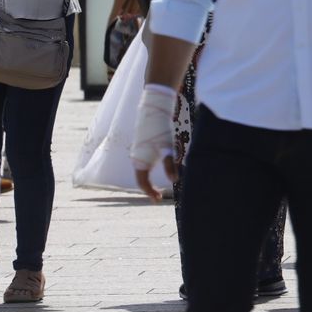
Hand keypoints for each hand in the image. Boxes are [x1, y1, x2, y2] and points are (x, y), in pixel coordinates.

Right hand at [131, 85, 178, 203]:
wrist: (153, 111)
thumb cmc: (160, 130)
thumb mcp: (168, 148)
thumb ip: (170, 165)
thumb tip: (175, 180)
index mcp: (140, 162)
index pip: (142, 183)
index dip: (150, 192)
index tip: (159, 199)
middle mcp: (136, 158)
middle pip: (140, 179)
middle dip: (149, 188)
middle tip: (159, 196)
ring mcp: (137, 152)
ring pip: (141, 171)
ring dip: (148, 180)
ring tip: (158, 185)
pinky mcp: (141, 146)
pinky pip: (143, 163)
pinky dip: (148, 170)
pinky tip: (158, 168)